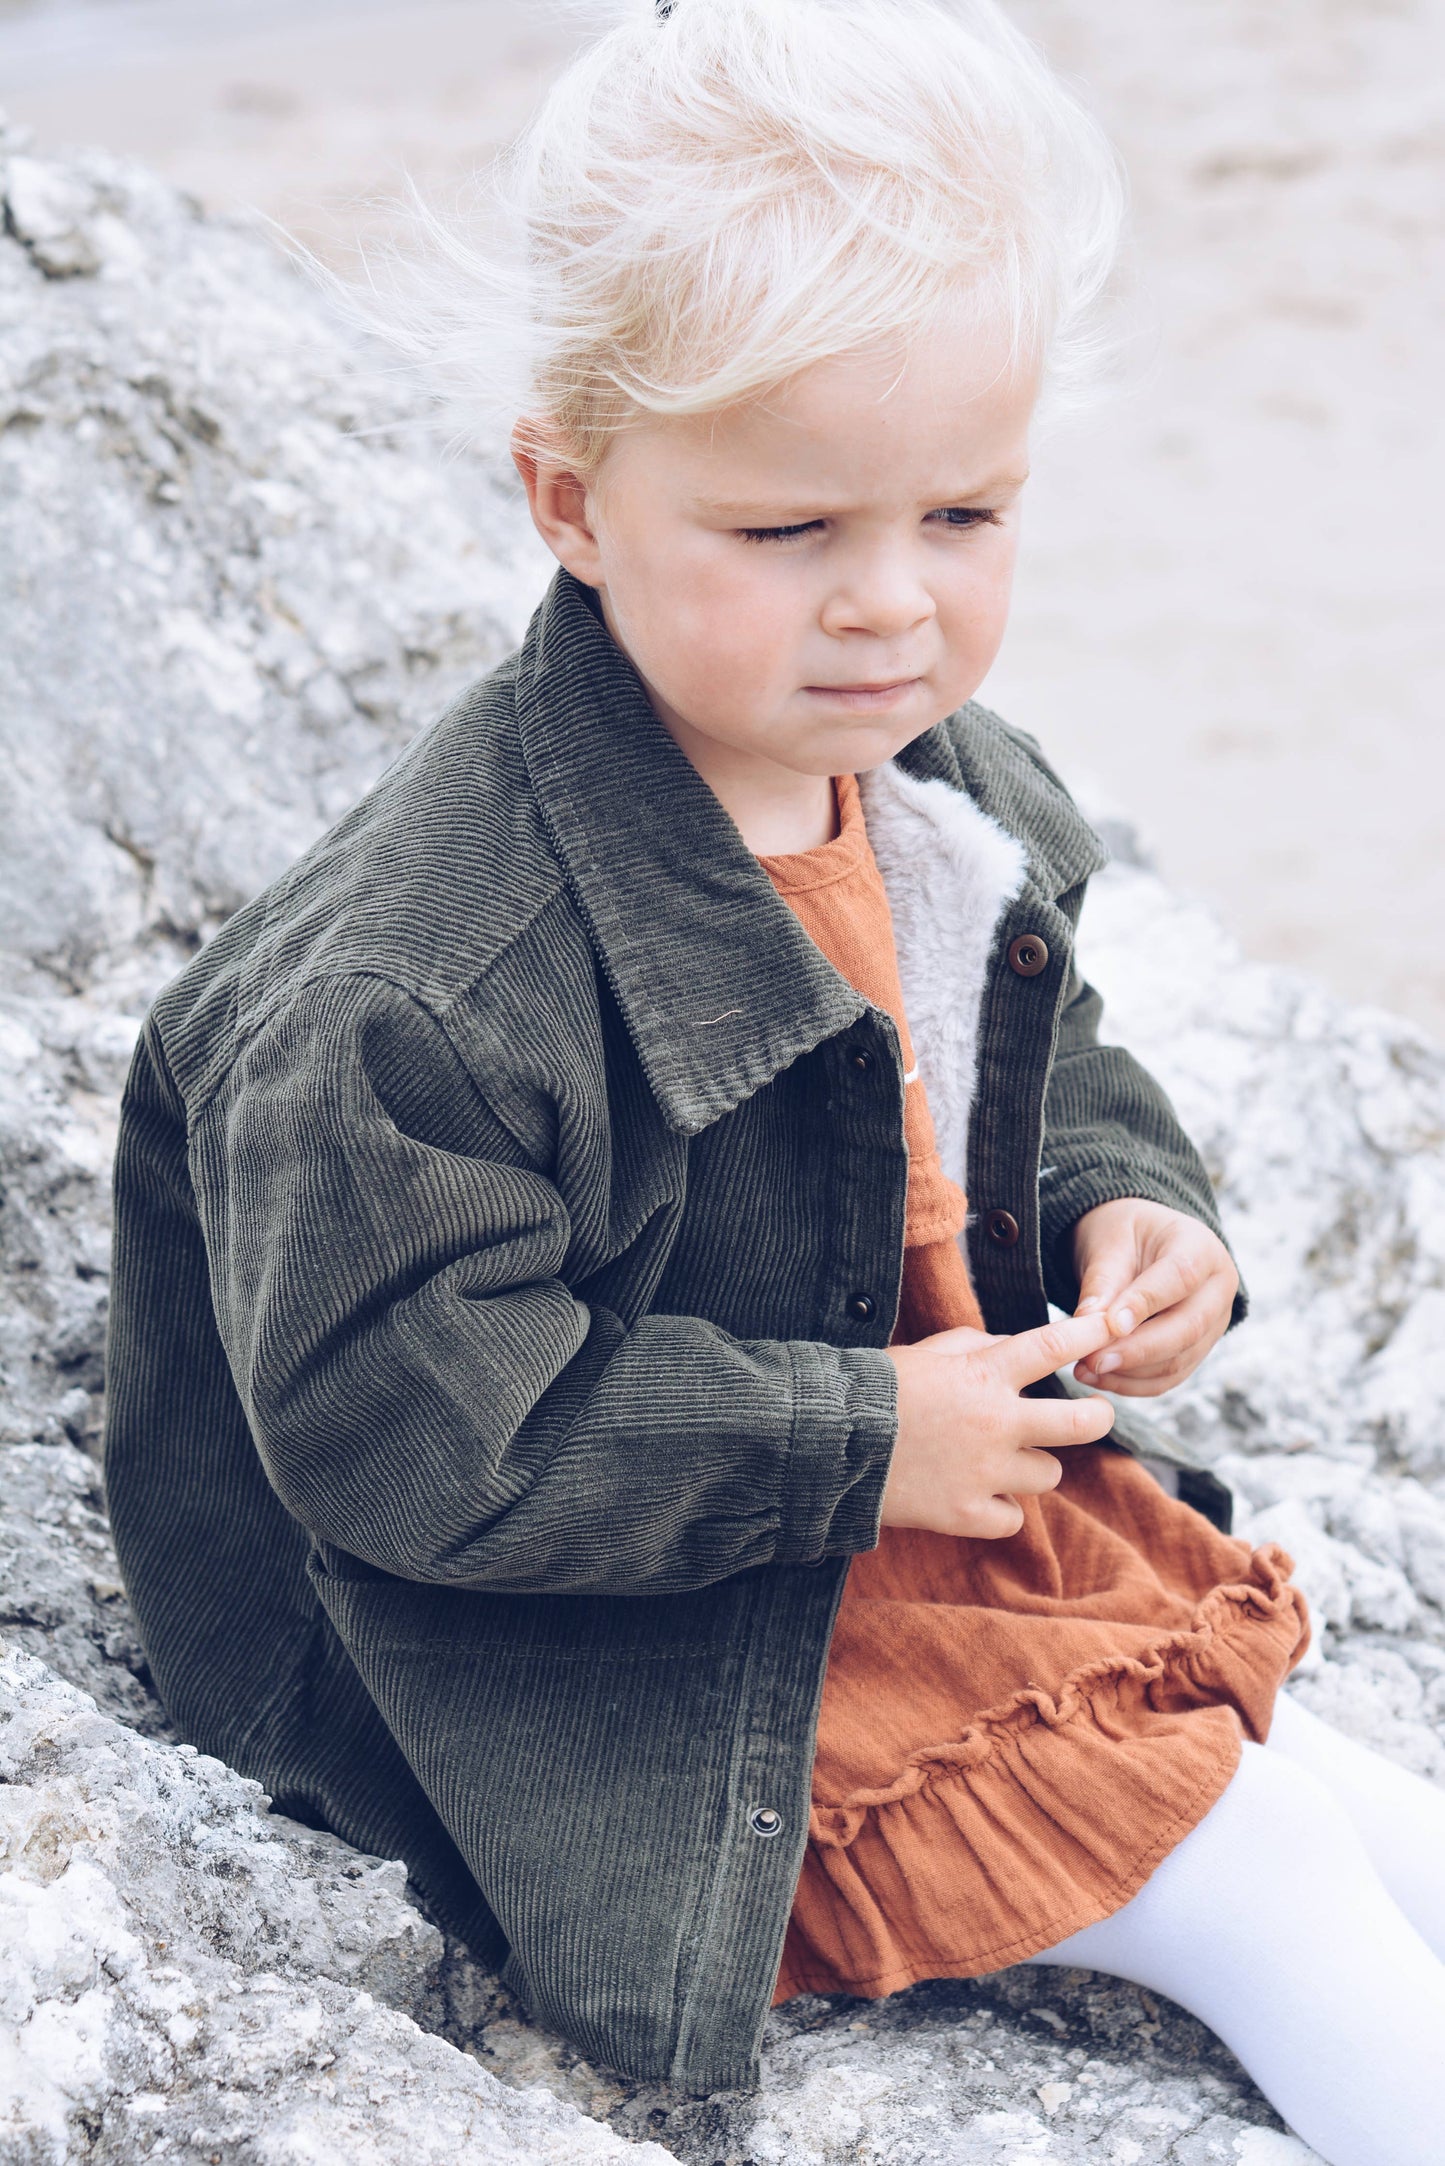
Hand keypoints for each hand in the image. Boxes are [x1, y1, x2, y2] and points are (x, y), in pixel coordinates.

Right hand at [882, 1314, 1118, 1539]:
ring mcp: (985, 1472)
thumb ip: (973, 1344)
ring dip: (1032, 1465)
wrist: (827, 1446)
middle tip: (1095, 1414)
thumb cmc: (872, 1391)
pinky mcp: (966, 1514)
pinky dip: (1001, 1508)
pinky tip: (978, 1493)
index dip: (1088, 1331)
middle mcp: (995, 1423)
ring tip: (1001, 1459)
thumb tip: (1010, 1344)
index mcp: (983, 1374)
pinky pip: (1013, 1517)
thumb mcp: (923, 1352)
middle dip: (1098, 1417)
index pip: (1051, 1345)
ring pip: (1049, 1474)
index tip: (1110, 1324)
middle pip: (1081, 1424)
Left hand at [1070, 1198, 1237, 1396]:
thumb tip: (1088, 1324)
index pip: (1181, 1277)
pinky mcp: (1198, 1350)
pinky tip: (1100, 1378)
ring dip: (1130, 1372)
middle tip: (1092, 1360)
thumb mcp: (1109, 1243)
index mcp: (1201, 1247)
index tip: (1110, 1325)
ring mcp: (1214, 1323)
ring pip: (1179, 1360)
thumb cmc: (1124, 1236)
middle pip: (1188, 1328)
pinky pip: (1170, 1377)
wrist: (1139, 1245)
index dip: (1145, 1304)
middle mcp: (1218, 1288)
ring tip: (1085, 1369)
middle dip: (1137, 1350)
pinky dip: (1134, 1384)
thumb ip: (1103, 1281)